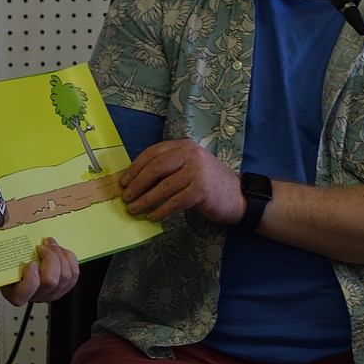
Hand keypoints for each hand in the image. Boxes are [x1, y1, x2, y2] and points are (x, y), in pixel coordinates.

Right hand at [0, 237, 78, 305]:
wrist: (20, 266)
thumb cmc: (11, 263)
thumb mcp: (6, 259)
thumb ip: (10, 255)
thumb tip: (15, 242)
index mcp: (16, 294)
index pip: (25, 293)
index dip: (31, 277)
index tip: (30, 262)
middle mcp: (35, 297)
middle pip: (51, 281)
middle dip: (50, 258)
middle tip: (42, 247)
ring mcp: (51, 294)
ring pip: (65, 276)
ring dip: (60, 255)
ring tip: (51, 246)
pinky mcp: (64, 288)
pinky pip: (74, 275)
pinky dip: (70, 259)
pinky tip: (62, 252)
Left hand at [119, 139, 245, 224]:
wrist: (239, 196)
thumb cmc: (210, 183)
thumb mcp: (190, 167)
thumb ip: (169, 167)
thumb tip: (137, 179)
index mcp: (185, 146)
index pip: (153, 153)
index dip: (135, 168)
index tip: (124, 181)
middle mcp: (191, 155)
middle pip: (155, 168)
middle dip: (137, 184)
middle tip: (126, 197)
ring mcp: (197, 172)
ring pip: (163, 187)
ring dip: (145, 200)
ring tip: (135, 209)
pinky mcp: (201, 190)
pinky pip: (174, 202)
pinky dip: (161, 211)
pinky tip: (153, 216)